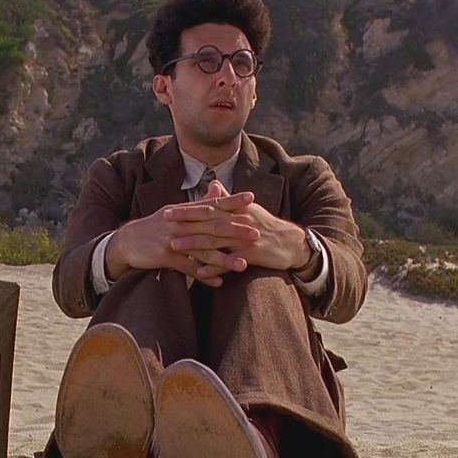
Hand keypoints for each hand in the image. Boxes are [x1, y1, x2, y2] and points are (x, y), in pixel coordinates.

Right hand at [106, 186, 256, 286]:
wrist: (125, 242)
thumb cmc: (154, 228)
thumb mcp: (174, 213)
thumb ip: (197, 205)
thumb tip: (217, 192)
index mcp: (184, 211)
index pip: (211, 204)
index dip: (231, 200)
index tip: (252, 197)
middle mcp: (180, 223)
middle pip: (211, 226)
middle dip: (235, 230)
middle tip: (256, 234)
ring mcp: (172, 240)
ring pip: (202, 249)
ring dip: (224, 258)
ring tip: (243, 265)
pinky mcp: (165, 257)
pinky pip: (188, 268)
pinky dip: (204, 275)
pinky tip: (219, 282)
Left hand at [165, 190, 310, 278]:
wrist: (292, 243)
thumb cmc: (267, 226)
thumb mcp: (249, 209)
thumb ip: (228, 199)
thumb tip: (213, 185)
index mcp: (237, 209)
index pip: (208, 207)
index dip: (188, 209)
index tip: (168, 210)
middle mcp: (239, 220)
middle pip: (208, 221)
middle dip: (185, 222)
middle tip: (164, 224)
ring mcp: (245, 237)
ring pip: (215, 240)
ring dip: (194, 244)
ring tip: (175, 247)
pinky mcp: (252, 253)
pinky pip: (229, 262)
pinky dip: (214, 267)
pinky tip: (199, 272)